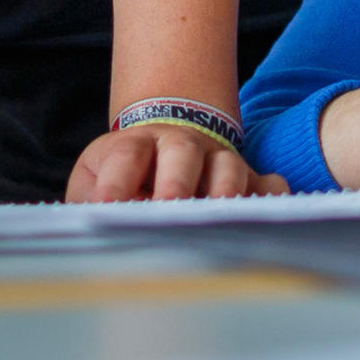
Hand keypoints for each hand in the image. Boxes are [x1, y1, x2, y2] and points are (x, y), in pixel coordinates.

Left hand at [66, 119, 284, 203]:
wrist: (164, 136)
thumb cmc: (125, 169)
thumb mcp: (94, 176)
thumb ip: (88, 197)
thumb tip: (92, 223)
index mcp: (137, 144)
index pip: (126, 156)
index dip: (116, 180)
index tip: (107, 206)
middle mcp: (180, 146)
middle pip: (181, 153)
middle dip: (176, 181)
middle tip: (168, 207)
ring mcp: (216, 159)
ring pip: (228, 164)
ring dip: (224, 188)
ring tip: (218, 212)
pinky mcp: (246, 178)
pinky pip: (268, 182)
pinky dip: (271, 196)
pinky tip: (266, 214)